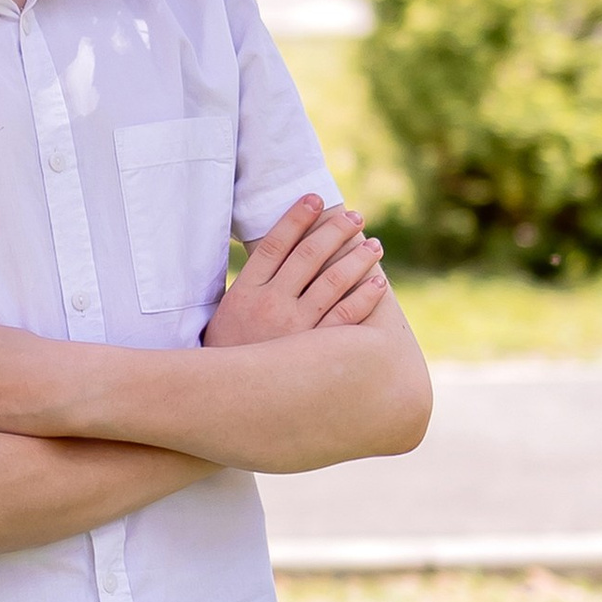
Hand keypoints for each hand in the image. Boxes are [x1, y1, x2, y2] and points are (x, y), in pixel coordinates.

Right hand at [204, 195, 386, 346]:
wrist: (222, 403)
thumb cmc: (226, 356)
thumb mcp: (224, 315)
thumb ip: (248, 287)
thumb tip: (269, 257)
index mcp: (245, 292)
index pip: (275, 243)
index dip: (296, 217)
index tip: (314, 198)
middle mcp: (270, 304)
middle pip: (309, 255)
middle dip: (335, 231)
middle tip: (355, 217)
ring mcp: (294, 328)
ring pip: (333, 281)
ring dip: (357, 259)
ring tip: (374, 245)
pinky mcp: (314, 352)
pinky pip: (347, 317)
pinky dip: (365, 297)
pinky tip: (379, 283)